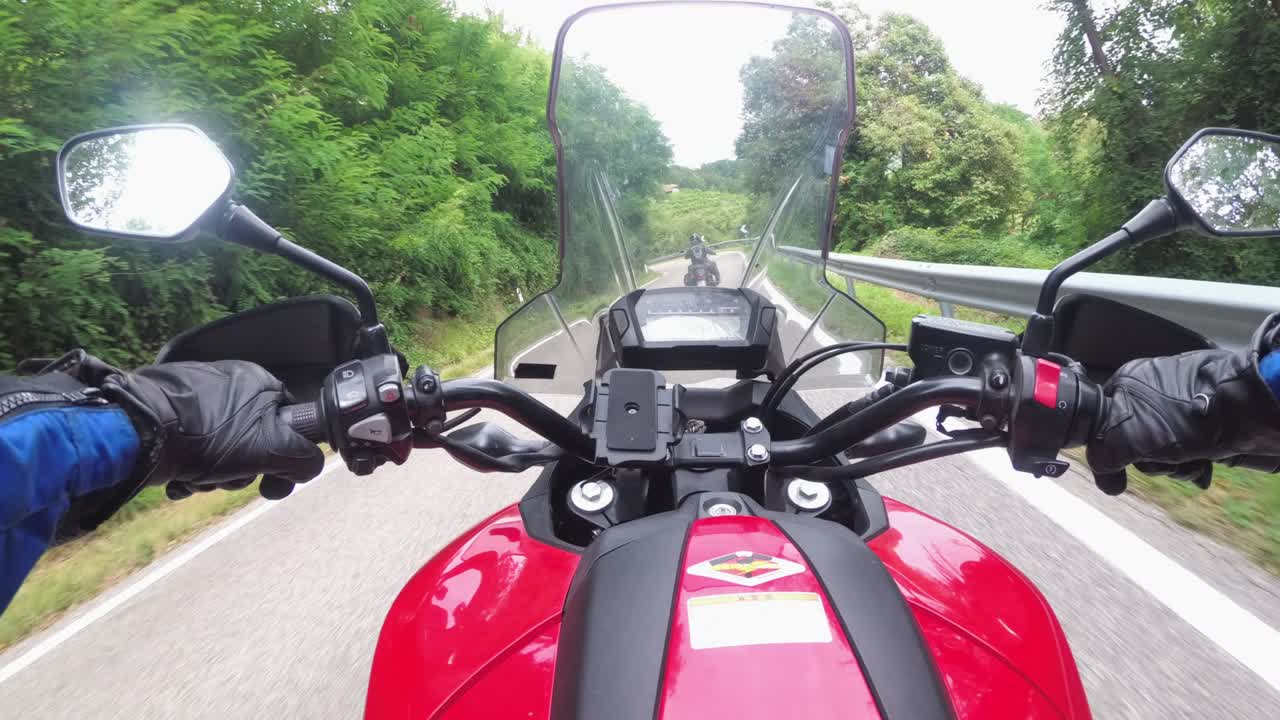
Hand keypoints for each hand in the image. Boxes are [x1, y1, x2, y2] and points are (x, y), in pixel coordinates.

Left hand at [103, 360, 325, 500]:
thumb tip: (310, 467)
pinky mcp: (165, 411)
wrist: (139, 431)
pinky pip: (190, 446)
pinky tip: (177, 477)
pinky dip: (188, 467)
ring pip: (220, 448)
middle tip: (225, 479)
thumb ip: (302, 457)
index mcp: (258, 381)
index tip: (265, 475)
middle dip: (240, 471)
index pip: (287, 423)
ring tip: (194, 480)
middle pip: (252, 441)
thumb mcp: (271, 448)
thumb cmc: (210, 436)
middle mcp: (229, 382)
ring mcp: (194, 395)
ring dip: (212, 475)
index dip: (281, 454)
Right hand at [1086, 314, 1279, 493]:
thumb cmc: (1180, 418)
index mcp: (1125, 381)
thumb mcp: (1126, 438)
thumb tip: (1105, 476)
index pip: (1102, 422)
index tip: (1121, 467)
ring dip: (1174, 466)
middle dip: (1150, 462)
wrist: (1244, 409)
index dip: (1110, 449)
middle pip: (1133, 439)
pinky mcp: (1205, 415)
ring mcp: (1179, 401)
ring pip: (1161, 447)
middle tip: (1165, 462)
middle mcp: (1150, 388)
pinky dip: (1193, 461)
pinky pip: (1187, 446)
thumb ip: (1101, 454)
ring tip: (1192, 464)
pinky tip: (1204, 465)